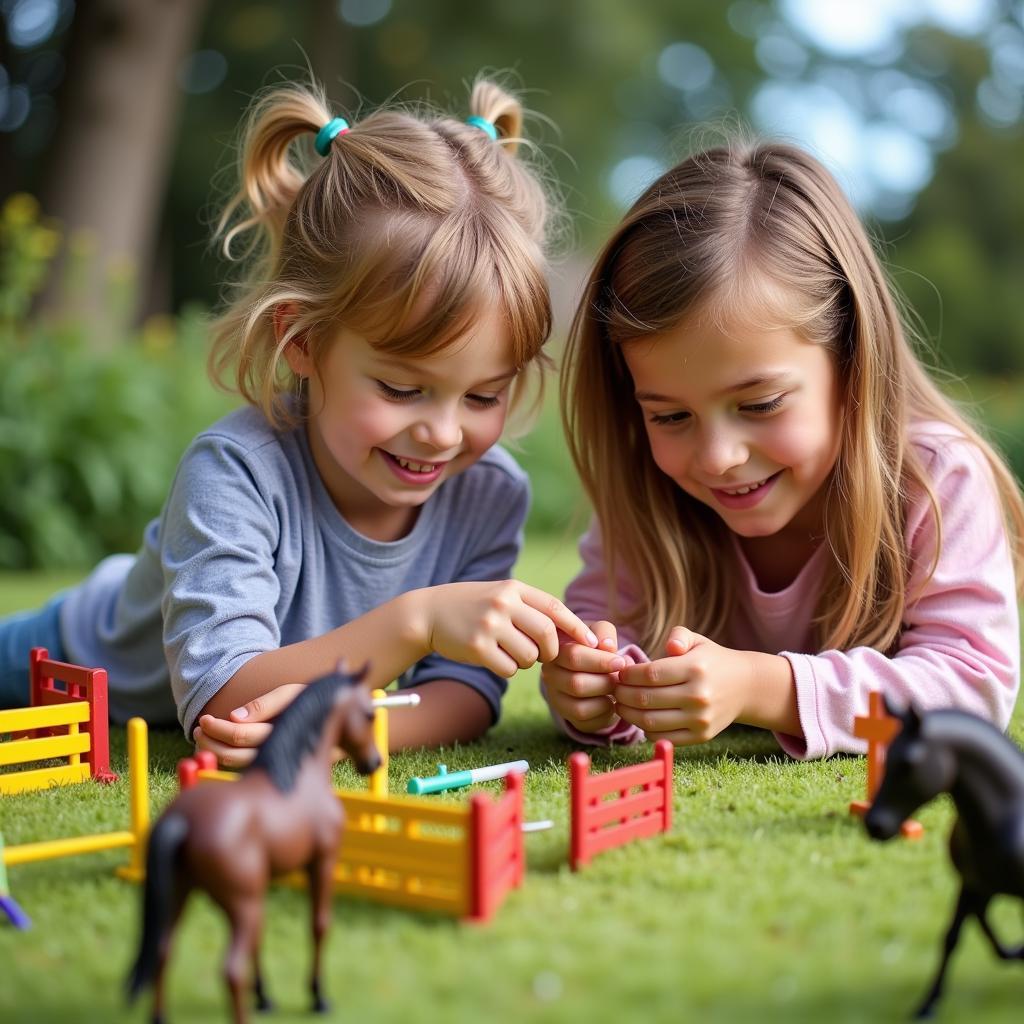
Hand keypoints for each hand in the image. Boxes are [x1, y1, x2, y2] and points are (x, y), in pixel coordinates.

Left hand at [193, 681, 305, 767]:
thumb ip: (264, 704)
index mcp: (281, 731)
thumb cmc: (310, 701)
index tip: (204, 719)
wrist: (334, 719)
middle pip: (234, 755)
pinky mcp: (272, 766)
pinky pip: (244, 768)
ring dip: (214, 753)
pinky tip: (216, 749)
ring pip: (238, 765)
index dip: (218, 728)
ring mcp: (275, 762)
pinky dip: (225, 760)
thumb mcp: (290, 693)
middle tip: (198, 728)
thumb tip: (234, 717)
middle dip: (210, 742)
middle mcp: (278, 752)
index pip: (240, 735)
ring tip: (203, 737)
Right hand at [420, 580, 599, 677]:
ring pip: (529, 656)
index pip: (555, 608)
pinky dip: (506, 669)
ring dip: (524, 661)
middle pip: (547, 635)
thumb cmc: (472, 607)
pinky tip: (493, 658)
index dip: (577, 627)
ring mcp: (489, 624)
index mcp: (514, 588)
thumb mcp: (501, 596)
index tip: (593, 642)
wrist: (428, 613)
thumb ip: (530, 608)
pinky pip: (509, 669)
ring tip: (507, 651)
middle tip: (541, 655)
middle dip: (550, 651)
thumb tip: (571, 634)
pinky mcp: (477, 646)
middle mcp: (503, 603)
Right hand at [541, 619, 627, 732]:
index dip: (600, 660)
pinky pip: (586, 720)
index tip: (620, 662)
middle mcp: (549, 675)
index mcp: (556, 651)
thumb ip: (604, 633)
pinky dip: (604, 711)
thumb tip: (607, 646)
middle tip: (619, 677)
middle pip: (576, 684)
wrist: (595, 671)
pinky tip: (610, 699)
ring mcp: (556, 698)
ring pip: (580, 706)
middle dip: (605, 681)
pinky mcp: (567, 716)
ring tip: (616, 687)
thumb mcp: (600, 633)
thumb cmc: (596, 647)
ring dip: (604, 698)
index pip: (573, 656)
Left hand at [613, 627, 757, 744]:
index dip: (627, 675)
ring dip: (628, 714)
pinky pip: (663, 737)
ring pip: (651, 722)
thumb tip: (670, 647)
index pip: (650, 674)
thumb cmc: (711, 660)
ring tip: (621, 704)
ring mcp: (700, 719)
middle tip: (614, 690)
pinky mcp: (701, 736)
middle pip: (646, 699)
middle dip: (622, 694)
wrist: (745, 687)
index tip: (618, 673)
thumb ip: (679, 636)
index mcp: (695, 668)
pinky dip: (645, 730)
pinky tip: (640, 718)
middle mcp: (699, 695)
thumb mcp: (698, 640)